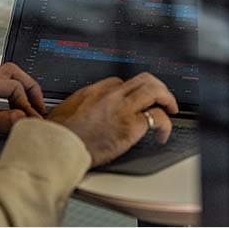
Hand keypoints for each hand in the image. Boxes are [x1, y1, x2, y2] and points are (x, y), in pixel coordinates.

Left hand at [0, 62, 45, 138]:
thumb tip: (18, 118)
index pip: (14, 87)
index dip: (27, 103)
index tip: (33, 119)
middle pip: (12, 72)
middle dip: (29, 87)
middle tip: (38, 105)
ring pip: (1, 75)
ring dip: (16, 88)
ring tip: (23, 106)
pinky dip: (0, 94)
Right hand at [46, 72, 178, 166]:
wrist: (59, 147)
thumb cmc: (59, 136)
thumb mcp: (65, 111)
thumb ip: (78, 106)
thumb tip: (79, 111)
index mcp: (95, 90)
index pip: (122, 82)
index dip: (132, 92)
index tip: (136, 102)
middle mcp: (112, 95)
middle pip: (144, 80)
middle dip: (157, 88)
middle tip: (163, 99)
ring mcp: (123, 108)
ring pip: (155, 91)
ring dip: (167, 99)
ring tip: (170, 110)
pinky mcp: (131, 126)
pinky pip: (157, 117)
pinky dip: (165, 125)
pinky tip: (162, 135)